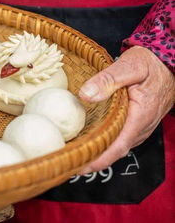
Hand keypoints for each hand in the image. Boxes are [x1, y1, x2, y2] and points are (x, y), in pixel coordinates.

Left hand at [78, 46, 174, 173]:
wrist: (166, 64)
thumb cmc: (149, 64)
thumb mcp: (129, 65)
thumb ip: (107, 80)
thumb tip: (85, 95)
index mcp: (139, 116)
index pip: (118, 145)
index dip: (99, 159)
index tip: (80, 166)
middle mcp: (140, 127)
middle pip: (114, 150)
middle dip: (92, 159)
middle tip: (67, 163)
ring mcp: (138, 127)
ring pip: (116, 146)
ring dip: (96, 152)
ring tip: (71, 154)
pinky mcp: (134, 124)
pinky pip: (118, 138)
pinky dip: (103, 142)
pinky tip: (85, 140)